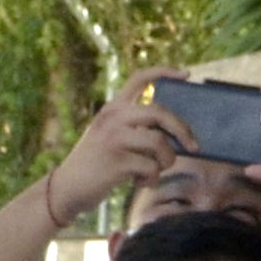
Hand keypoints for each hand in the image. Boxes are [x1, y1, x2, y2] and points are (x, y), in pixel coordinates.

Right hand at [43, 83, 194, 227]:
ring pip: (159, 142)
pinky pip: (151, 168)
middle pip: (159, 112)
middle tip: (193, 146)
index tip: (186, 74)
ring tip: (155, 171)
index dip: (164, 72)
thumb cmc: (96, 165)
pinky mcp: (117, 162)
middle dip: (182, 130)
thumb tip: (175, 132)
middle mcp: (113, 118)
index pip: (140, 78)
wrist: (67, 188)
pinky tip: (140, 183)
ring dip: (166, 161)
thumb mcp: (109, 136)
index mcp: (113, 108)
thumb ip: (134, 128)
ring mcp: (114, 139)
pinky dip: (152, 179)